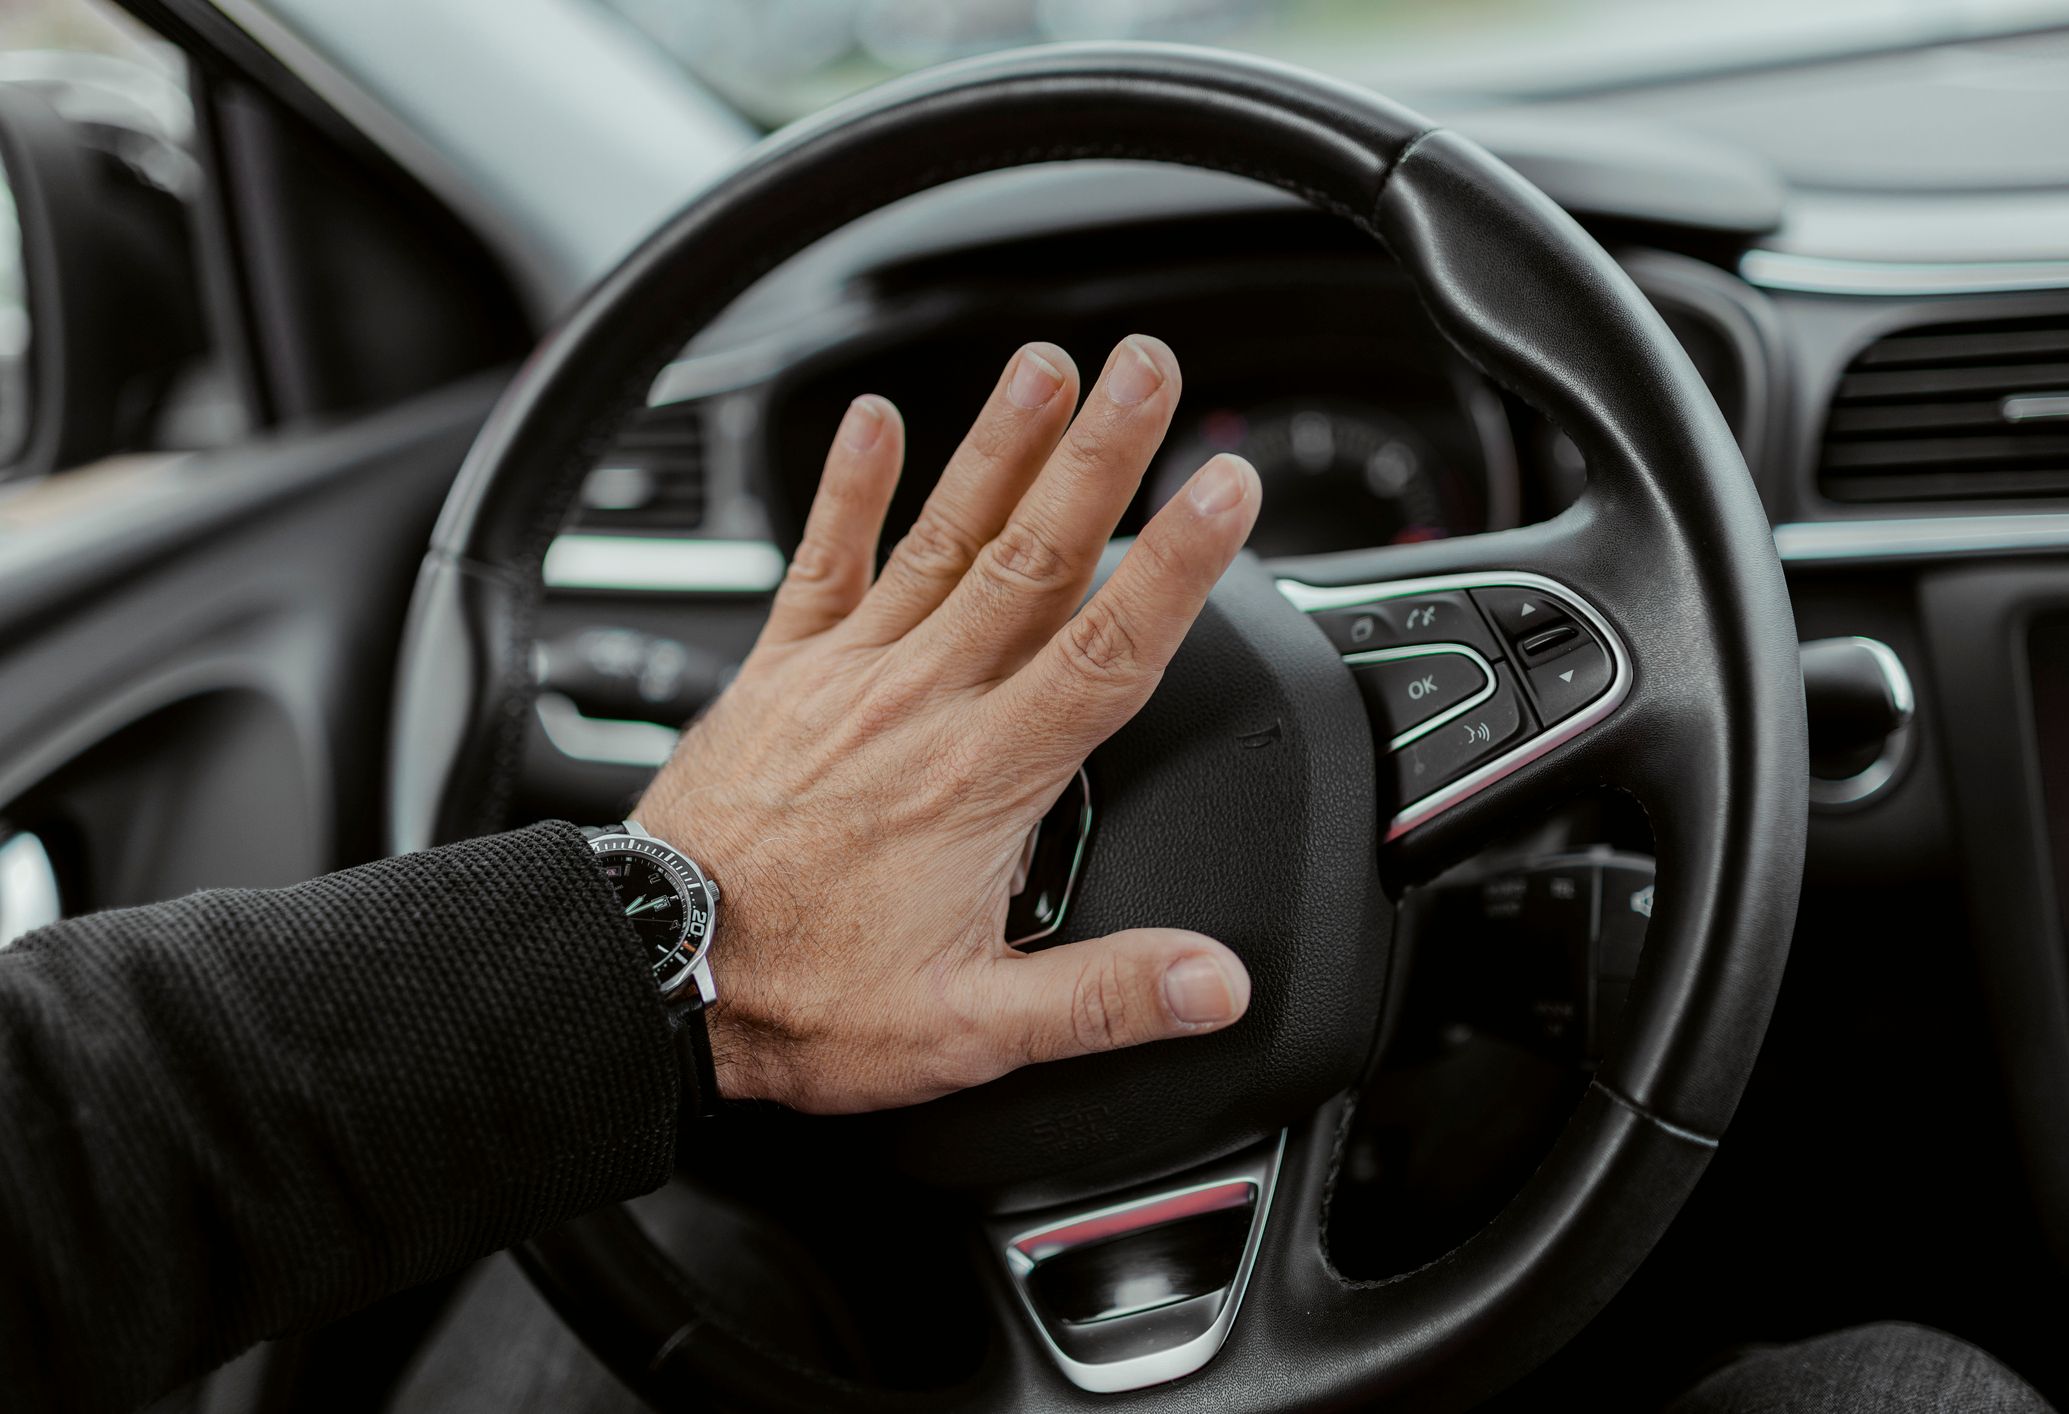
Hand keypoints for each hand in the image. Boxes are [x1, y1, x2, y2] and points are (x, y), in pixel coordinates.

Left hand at [634, 336, 1260, 1113]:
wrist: (655, 975)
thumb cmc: (806, 998)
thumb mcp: (971, 1027)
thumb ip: (1104, 996)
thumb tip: (1215, 985)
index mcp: (982, 778)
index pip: (1109, 648)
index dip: (1178, 563)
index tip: (1226, 484)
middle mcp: (921, 701)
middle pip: (1036, 558)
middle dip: (1102, 455)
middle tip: (1149, 367)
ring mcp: (847, 673)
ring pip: (943, 536)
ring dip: (999, 445)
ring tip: (1047, 365)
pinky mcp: (780, 670)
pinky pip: (821, 559)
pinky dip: (847, 486)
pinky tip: (873, 418)